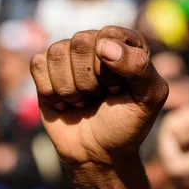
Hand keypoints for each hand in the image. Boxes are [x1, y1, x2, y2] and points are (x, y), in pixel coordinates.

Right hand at [30, 27, 168, 167]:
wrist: (99, 153)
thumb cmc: (128, 125)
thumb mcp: (150, 99)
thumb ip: (140, 67)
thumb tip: (103, 45)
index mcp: (128, 45)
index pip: (110, 34)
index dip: (113, 66)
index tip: (120, 89)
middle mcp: (98, 44)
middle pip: (81, 41)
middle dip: (91, 80)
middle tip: (100, 97)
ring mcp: (70, 55)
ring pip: (57, 52)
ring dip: (72, 89)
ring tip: (84, 102)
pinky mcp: (46, 69)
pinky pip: (38, 65)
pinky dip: (52, 92)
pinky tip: (65, 103)